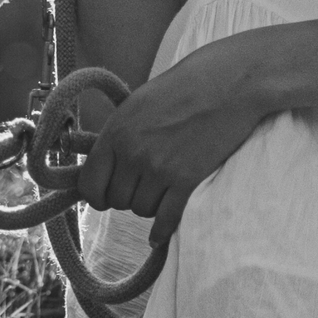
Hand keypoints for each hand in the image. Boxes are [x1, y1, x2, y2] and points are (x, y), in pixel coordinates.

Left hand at [76, 35, 268, 248]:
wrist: (227, 83)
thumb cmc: (184, 87)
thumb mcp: (138, 103)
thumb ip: (120, 134)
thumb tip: (107, 166)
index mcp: (117, 131)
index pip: (90, 184)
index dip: (97, 195)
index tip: (106, 197)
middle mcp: (133, 153)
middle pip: (118, 200)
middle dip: (127, 197)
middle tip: (142, 187)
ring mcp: (160, 169)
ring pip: (141, 210)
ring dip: (149, 206)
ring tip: (161, 190)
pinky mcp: (187, 181)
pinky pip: (166, 220)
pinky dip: (162, 230)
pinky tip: (159, 234)